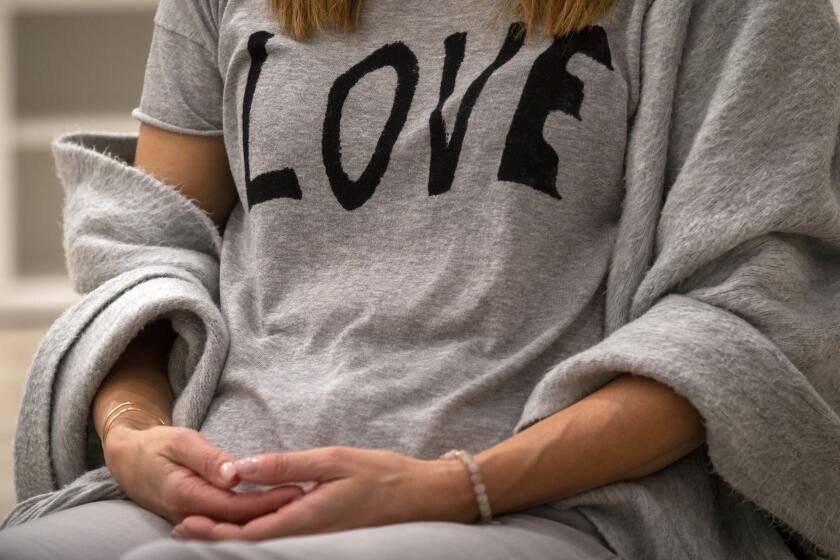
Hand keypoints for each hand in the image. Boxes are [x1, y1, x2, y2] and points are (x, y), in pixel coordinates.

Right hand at [104, 422, 304, 524]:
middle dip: (272, 512)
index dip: (266, 501)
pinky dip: (251, 516)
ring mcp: (193, 520)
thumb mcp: (180, 441)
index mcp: (186, 495)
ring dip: (264, 516)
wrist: (130, 460)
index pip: (234, 506)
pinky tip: (274, 507)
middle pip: (238, 520)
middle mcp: (190, 515)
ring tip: (296, 501)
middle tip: (305, 496)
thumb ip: (208, 459)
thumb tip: (233, 475)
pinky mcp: (198, 518)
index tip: (295, 490)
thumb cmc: (156, 445)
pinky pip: (227, 521)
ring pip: (233, 524)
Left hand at [169, 445, 478, 540]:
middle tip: (181, 527)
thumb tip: (239, 468)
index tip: (183, 524)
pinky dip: (259, 531)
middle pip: (251, 545)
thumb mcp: (331, 461)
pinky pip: (285, 538)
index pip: (247, 535)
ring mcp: (317, 540)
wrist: (422, 497)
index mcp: (305, 519)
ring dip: (234, 536)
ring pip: (267, 544)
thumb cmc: (380, 475)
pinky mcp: (325, 537)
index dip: (212, 533)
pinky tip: (249, 519)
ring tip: (204, 523)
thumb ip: (284, 466)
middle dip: (214, 538)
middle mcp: (308, 537)